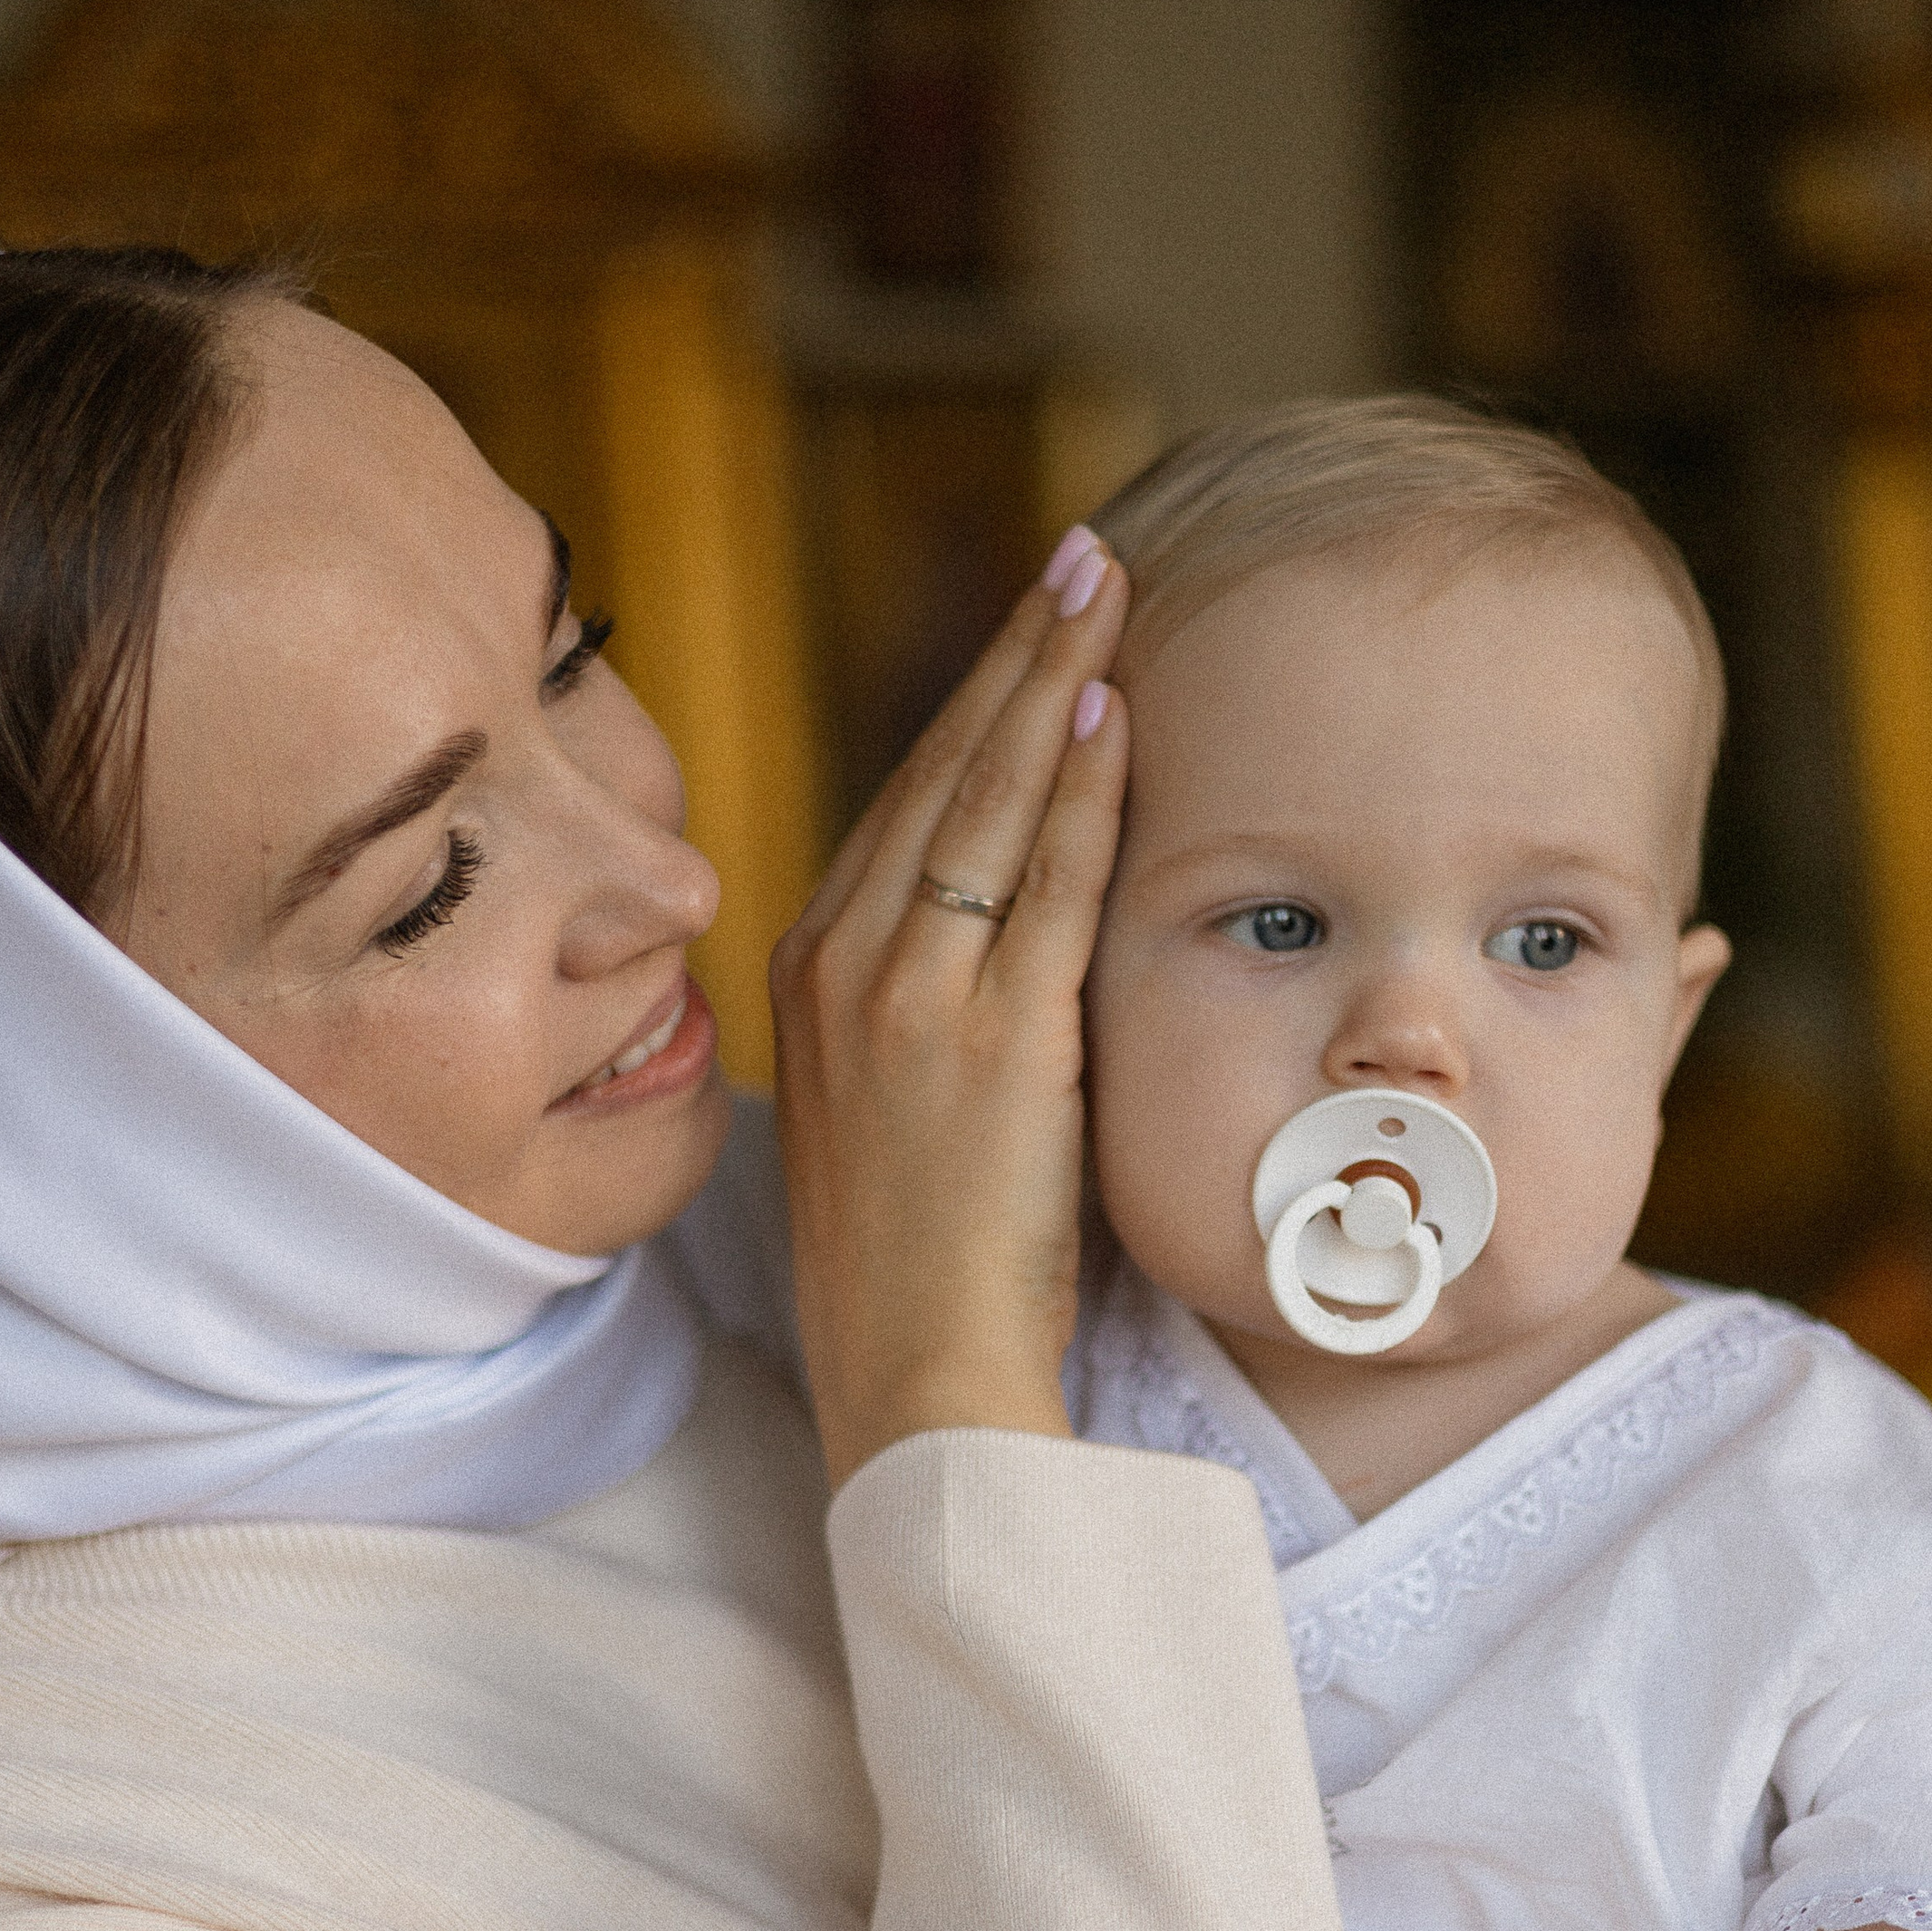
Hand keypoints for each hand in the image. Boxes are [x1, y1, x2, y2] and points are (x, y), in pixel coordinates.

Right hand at [770, 536, 1128, 1486]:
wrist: (914, 1376)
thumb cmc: (921, 1267)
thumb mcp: (898, 1109)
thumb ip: (931, 1010)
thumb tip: (1003, 946)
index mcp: (816, 973)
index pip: (907, 802)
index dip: (977, 706)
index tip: (1033, 629)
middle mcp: (845, 964)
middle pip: (945, 772)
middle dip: (1017, 653)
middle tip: (1084, 554)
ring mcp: (909, 996)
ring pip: (991, 802)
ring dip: (1055, 681)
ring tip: (1110, 588)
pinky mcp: (985, 1039)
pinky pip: (1046, 884)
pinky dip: (1082, 789)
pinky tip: (1115, 708)